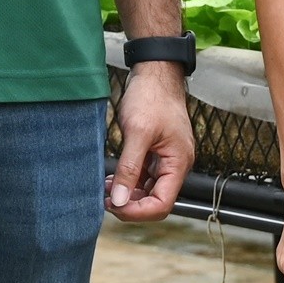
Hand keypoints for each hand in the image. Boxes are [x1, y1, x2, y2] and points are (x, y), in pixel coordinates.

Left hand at [108, 61, 193, 221]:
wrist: (155, 71)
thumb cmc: (152, 97)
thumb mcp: (137, 133)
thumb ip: (129, 169)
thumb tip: (119, 200)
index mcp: (178, 163)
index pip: (162, 204)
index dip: (138, 212)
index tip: (114, 206)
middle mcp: (175, 165)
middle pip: (155, 200)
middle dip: (130, 204)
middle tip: (106, 199)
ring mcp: (166, 159)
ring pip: (148, 190)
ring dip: (127, 193)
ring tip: (105, 189)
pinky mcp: (156, 152)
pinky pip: (144, 176)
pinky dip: (128, 180)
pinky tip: (112, 178)